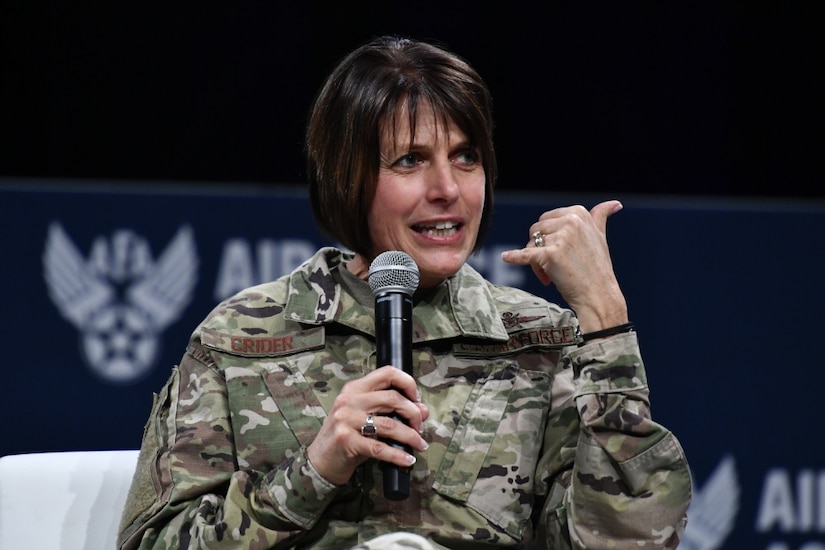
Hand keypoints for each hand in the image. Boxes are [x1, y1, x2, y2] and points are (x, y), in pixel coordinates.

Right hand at [306, 365, 428, 485]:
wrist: (319, 461)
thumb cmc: (347, 437)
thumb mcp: (367, 419)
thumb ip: (392, 412)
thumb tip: (423, 410)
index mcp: (354, 389)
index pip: (386, 373)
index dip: (407, 383)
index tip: (417, 398)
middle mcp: (349, 400)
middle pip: (392, 398)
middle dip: (413, 413)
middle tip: (420, 427)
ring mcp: (346, 420)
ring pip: (389, 424)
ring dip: (410, 436)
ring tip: (420, 444)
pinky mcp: (346, 441)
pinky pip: (380, 448)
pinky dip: (398, 455)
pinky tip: (407, 459)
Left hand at [500, 200, 627, 332]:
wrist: (599, 296)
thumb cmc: (597, 269)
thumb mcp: (600, 237)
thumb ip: (600, 217)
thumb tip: (614, 203)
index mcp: (579, 213)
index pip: (546, 220)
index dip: (548, 237)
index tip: (560, 252)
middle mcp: (570, 221)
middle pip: (536, 230)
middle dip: (539, 247)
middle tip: (552, 265)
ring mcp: (560, 237)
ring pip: (531, 244)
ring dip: (535, 261)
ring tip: (550, 274)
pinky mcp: (549, 254)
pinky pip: (524, 254)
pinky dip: (513, 257)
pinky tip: (506, 257)